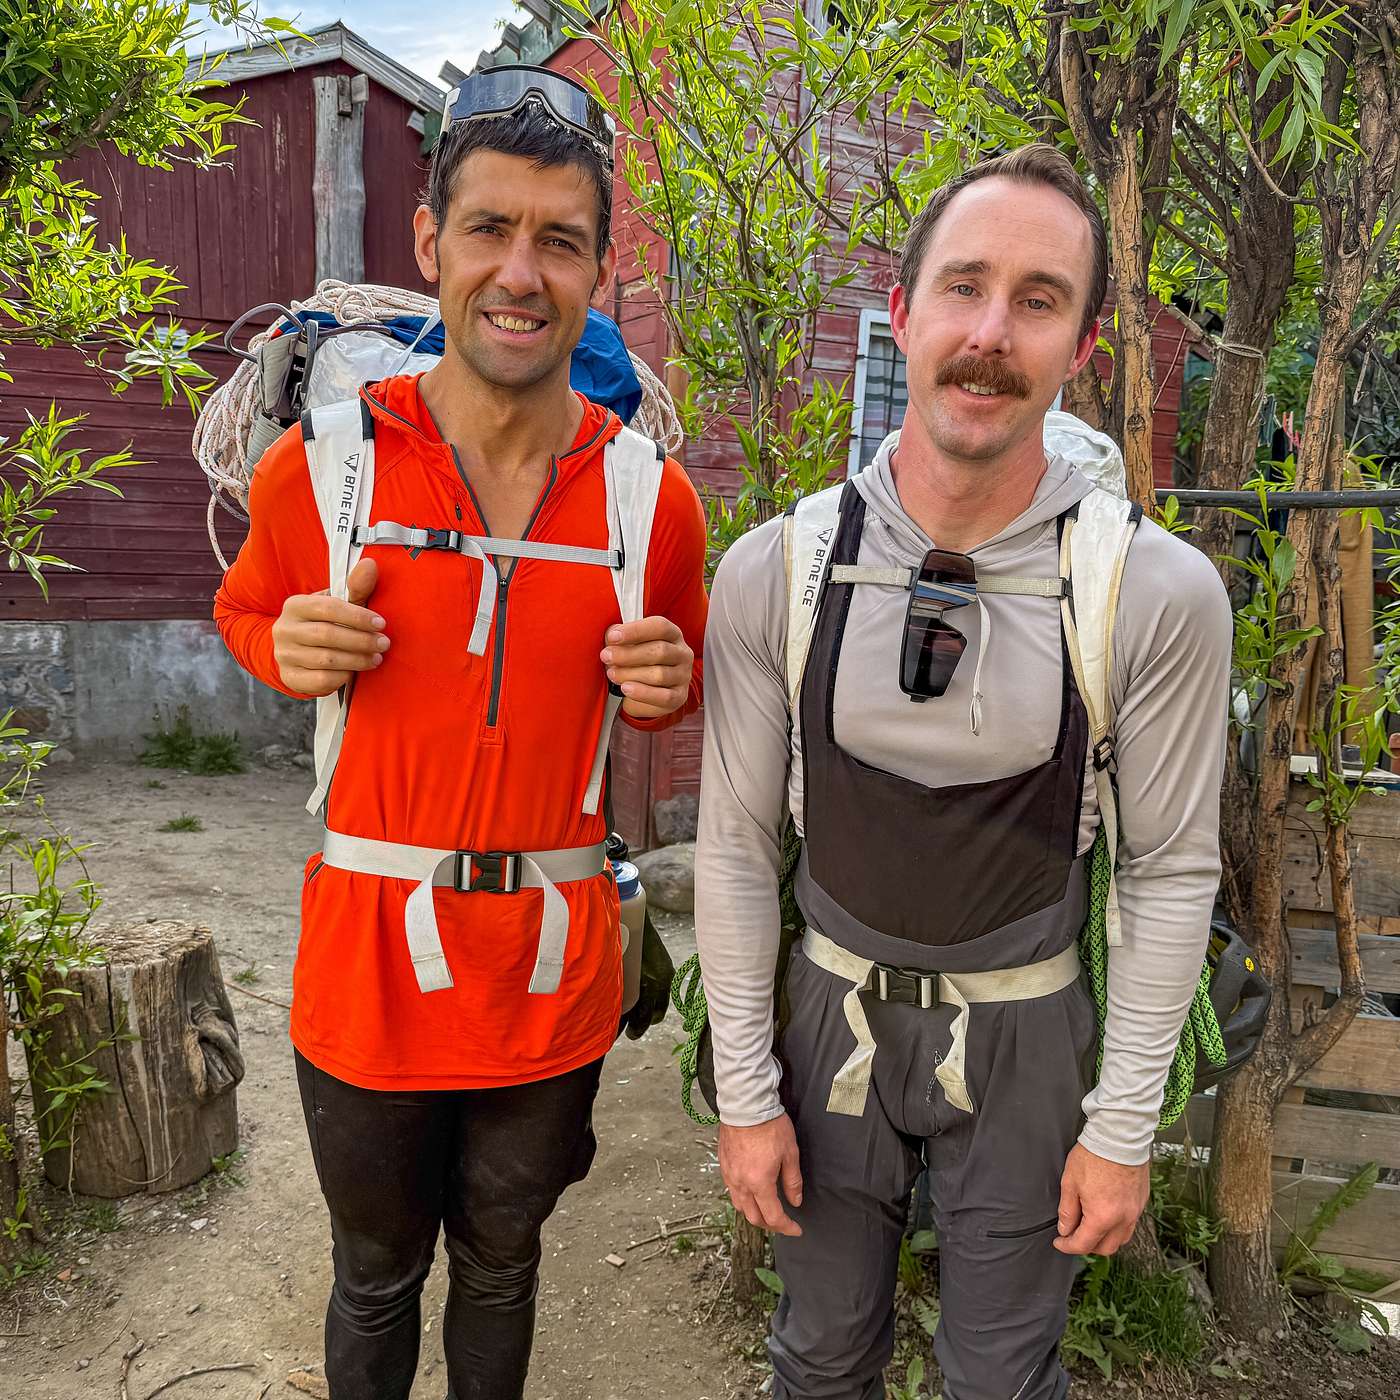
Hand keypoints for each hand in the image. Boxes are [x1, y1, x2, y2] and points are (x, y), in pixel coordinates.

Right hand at [273, 558, 387, 696]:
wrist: (297, 652)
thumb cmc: (323, 624)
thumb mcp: (338, 605)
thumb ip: (356, 588)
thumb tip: (370, 565)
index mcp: (296, 606)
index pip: (327, 608)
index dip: (357, 616)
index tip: (381, 623)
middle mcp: (285, 629)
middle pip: (327, 635)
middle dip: (361, 640)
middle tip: (383, 644)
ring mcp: (285, 654)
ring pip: (326, 659)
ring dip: (357, 660)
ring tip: (375, 658)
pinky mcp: (291, 676)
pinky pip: (321, 680)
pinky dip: (342, 676)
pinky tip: (353, 672)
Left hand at [601, 616, 693, 718]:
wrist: (647, 692)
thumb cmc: (638, 662)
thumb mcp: (631, 645)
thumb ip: (623, 638)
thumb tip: (612, 636)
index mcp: (673, 634)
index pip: (660, 627)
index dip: (635, 630)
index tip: (613, 636)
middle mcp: (682, 653)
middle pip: (660, 651)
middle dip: (628, 654)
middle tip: (606, 656)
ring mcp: (683, 676)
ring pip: (659, 675)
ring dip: (631, 674)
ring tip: (612, 674)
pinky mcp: (680, 697)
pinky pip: (664, 696)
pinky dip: (642, 693)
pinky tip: (626, 689)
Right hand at [718, 1115, 803, 1236]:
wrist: (746, 1105)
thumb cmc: (768, 1125)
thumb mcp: (790, 1153)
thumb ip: (792, 1181)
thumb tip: (795, 1200)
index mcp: (759, 1183)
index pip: (773, 1216)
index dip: (786, 1227)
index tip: (796, 1229)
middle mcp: (741, 1183)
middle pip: (753, 1217)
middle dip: (770, 1225)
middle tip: (783, 1223)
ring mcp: (730, 1175)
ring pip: (740, 1206)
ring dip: (754, 1214)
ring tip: (766, 1211)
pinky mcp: (724, 1165)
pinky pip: (731, 1191)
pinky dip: (743, 1199)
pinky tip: (751, 1192)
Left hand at [1053, 1143, 1149, 1255]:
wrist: (1119, 1136)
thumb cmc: (1094, 1155)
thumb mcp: (1070, 1183)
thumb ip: (1067, 1211)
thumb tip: (1065, 1229)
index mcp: (1102, 1217)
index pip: (1083, 1244)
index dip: (1067, 1246)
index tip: (1059, 1242)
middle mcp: (1122, 1219)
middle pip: (1105, 1248)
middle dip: (1087, 1246)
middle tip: (1073, 1235)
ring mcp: (1135, 1211)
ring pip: (1120, 1239)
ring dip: (1104, 1239)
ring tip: (1089, 1226)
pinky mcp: (1141, 1202)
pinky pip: (1130, 1224)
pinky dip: (1117, 1227)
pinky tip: (1106, 1215)